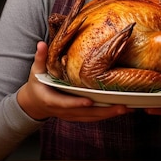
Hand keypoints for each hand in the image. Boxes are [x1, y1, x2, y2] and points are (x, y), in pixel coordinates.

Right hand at [17, 41, 132, 121]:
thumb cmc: (36, 84)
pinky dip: (106, 115)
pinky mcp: (77, 116)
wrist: (34, 104)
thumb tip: (41, 43)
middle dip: (104, 111)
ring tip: (127, 108)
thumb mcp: (36, 70)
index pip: (65, 103)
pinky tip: (120, 110)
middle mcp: (63, 111)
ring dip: (109, 114)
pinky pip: (93, 117)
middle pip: (85, 113)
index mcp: (51, 100)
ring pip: (92, 117)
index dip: (77, 103)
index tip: (89, 101)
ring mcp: (71, 115)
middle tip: (122, 106)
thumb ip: (40, 57)